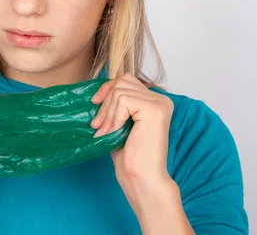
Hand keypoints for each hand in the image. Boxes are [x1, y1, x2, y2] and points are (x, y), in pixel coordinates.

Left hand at [90, 72, 179, 225]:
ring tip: (104, 131)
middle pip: (122, 81)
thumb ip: (115, 104)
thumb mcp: (119, 122)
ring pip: (120, 90)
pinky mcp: (155, 109)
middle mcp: (161, 99)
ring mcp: (160, 103)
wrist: (141, 178)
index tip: (94, 105)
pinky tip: (113, 132)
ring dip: (107, 112)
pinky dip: (113, 116)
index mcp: (155, 101)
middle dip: (105, 102)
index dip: (107, 89)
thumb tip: (97, 90)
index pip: (126, 79)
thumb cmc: (129, 155)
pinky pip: (124, 100)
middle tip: (97, 125)